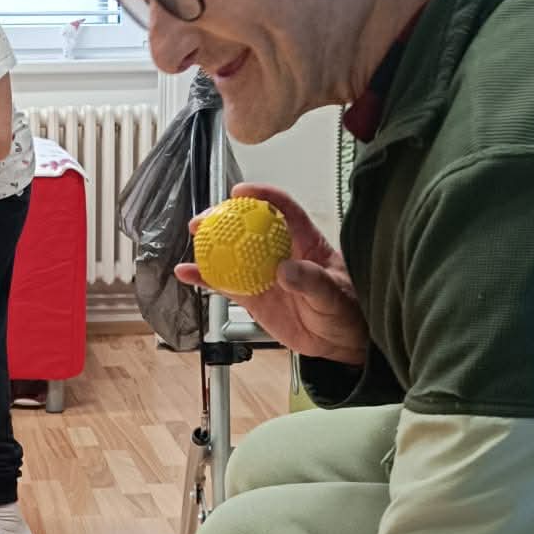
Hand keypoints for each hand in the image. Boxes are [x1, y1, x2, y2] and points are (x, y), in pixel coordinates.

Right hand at [175, 183, 367, 364]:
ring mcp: (263, 273)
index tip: (241, 193)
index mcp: (304, 243)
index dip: (262, 196)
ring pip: (232, 252)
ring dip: (210, 243)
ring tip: (193, 236)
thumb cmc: (346, 311)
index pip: (283, 210)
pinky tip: (187, 273)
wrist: (338, 341)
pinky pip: (224, 283)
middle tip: (207, 218)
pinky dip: (205, 277)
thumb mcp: (334, 296)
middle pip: (248, 227)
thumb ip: (312, 281)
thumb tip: (285, 268)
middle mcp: (279, 252)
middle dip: (225, 216)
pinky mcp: (252, 295)